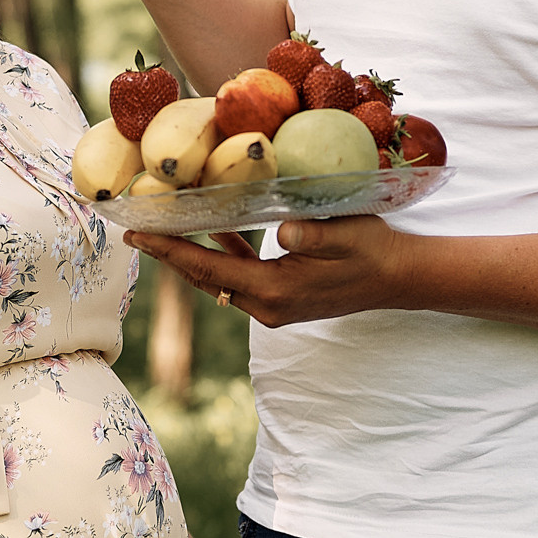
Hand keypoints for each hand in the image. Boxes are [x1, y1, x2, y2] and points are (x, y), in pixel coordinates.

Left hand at [127, 217, 420, 327]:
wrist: (401, 279)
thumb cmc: (373, 250)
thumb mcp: (342, 234)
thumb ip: (309, 233)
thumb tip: (278, 233)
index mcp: (274, 291)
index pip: (209, 269)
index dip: (169, 251)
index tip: (136, 235)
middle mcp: (268, 307)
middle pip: (206, 279)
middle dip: (170, 256)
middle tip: (135, 231)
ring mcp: (275, 308)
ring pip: (221, 281)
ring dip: (193, 258)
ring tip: (163, 231)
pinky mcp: (284, 300)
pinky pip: (242, 278)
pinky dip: (224, 257)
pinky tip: (216, 230)